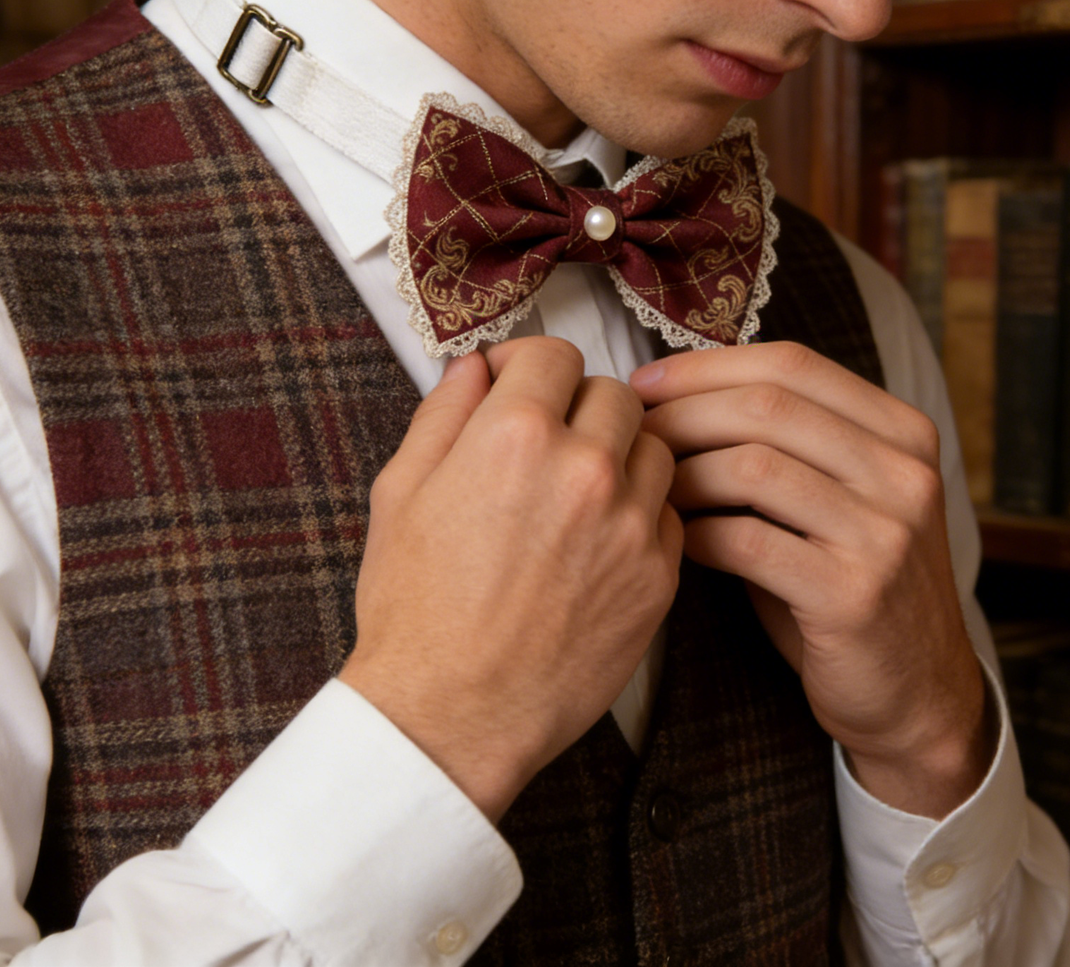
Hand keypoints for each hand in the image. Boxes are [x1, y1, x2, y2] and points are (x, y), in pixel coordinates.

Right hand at [339, 337, 680, 821]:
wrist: (451, 716)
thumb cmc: (415, 609)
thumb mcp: (401, 492)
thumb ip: (444, 413)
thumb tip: (474, 366)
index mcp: (515, 435)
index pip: (554, 353)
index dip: (530, 365)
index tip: (519, 386)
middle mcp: (584, 468)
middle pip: (615, 392)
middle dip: (580, 406)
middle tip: (551, 441)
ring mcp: (629, 523)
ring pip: (654, 447)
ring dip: (621, 455)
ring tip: (579, 491)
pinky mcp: (659, 575)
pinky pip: (668, 512)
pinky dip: (640, 513)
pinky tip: (599, 540)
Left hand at [632, 341, 990, 818]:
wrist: (917, 692)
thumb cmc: (849, 582)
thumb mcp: (839, 495)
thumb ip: (784, 442)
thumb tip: (673, 391)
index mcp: (903, 431)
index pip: (793, 363)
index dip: (708, 366)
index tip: (646, 383)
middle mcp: (905, 473)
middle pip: (768, 405)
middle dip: (684, 412)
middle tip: (632, 432)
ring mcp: (886, 533)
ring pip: (753, 466)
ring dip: (683, 471)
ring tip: (650, 486)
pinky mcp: (854, 595)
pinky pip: (748, 542)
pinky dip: (697, 534)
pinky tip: (676, 541)